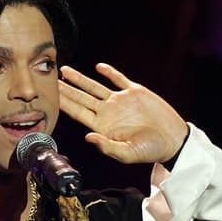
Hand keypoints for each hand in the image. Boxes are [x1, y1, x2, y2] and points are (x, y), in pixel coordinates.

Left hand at [59, 63, 187, 163]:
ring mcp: (120, 101)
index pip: (78, 113)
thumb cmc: (149, 151)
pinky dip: (109, 73)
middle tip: (49, 80)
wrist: (172, 140)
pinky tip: (98, 67)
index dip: (64, 104)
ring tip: (64, 71)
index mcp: (103, 126)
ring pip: (95, 87)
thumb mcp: (127, 153)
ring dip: (79, 79)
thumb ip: (107, 146)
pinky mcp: (135, 92)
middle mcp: (108, 113)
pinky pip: (119, 80)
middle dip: (65, 90)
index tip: (50, 96)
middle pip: (81, 98)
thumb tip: (88, 137)